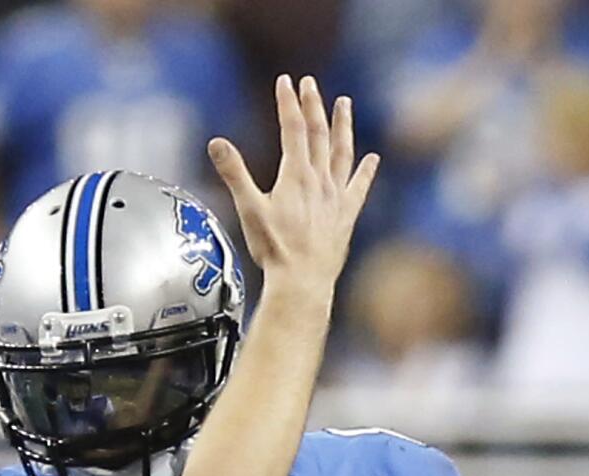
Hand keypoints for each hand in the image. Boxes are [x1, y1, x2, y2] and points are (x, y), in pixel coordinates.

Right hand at [208, 75, 378, 300]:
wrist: (303, 281)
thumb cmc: (275, 249)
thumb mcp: (249, 210)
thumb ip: (234, 173)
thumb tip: (216, 143)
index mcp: (296, 175)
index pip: (293, 128)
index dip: (288, 102)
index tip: (285, 81)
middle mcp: (320, 180)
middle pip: (319, 133)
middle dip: (313, 105)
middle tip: (310, 83)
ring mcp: (336, 196)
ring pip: (342, 152)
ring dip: (343, 126)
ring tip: (344, 104)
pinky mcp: (346, 215)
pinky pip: (358, 186)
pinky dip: (365, 170)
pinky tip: (372, 158)